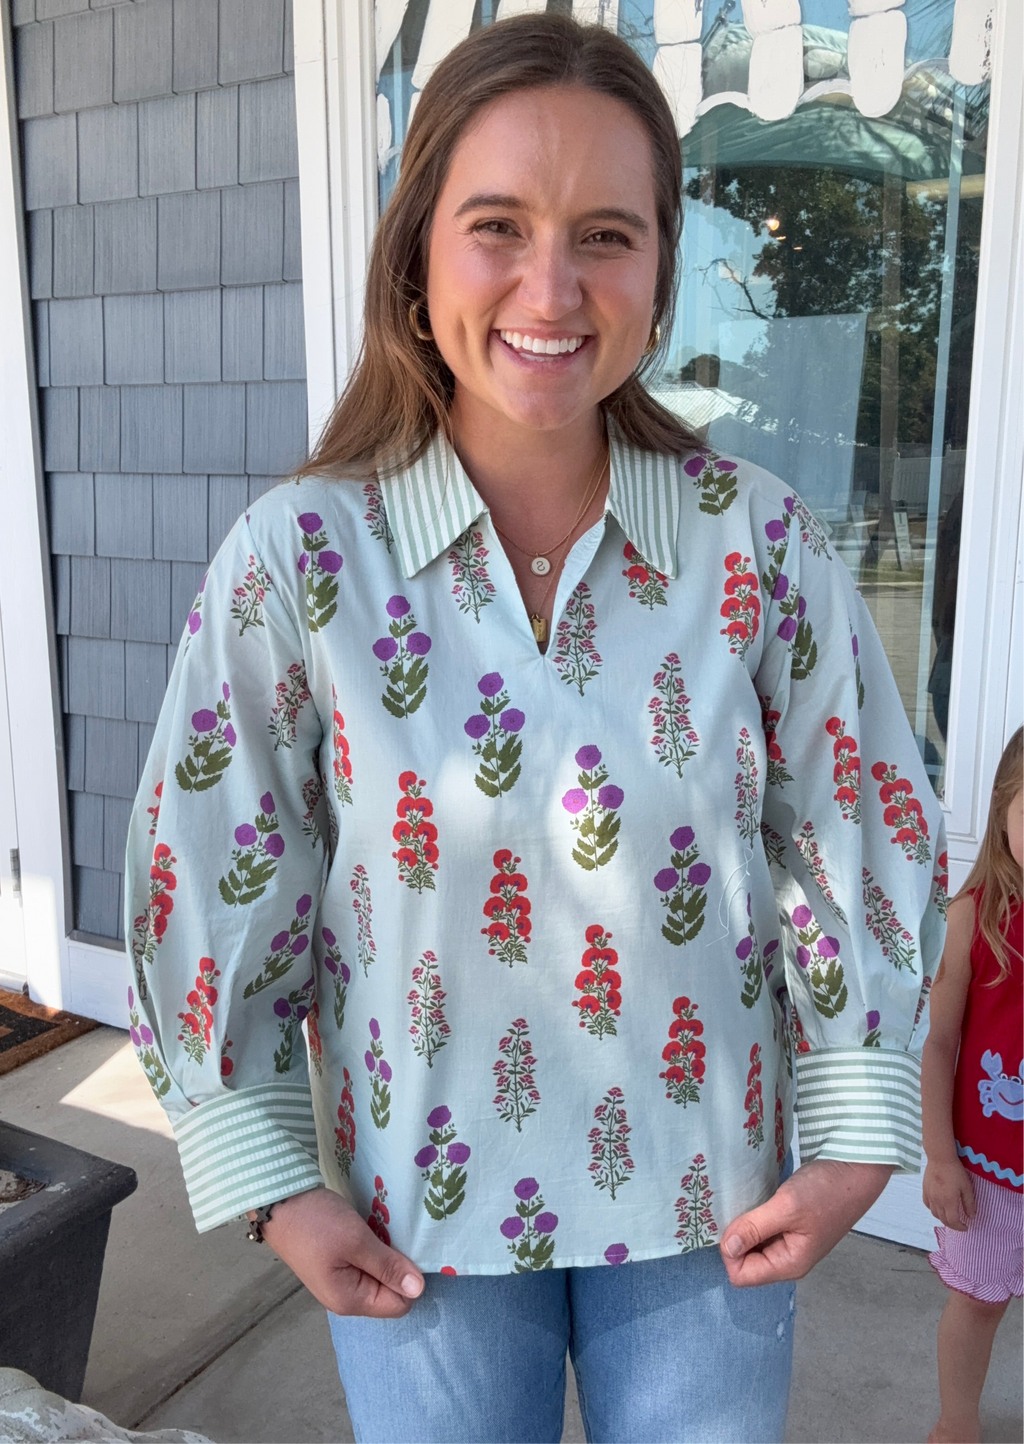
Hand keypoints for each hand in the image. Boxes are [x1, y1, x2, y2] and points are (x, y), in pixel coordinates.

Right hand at [258, 1187, 424, 1316]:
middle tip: (393, 1234)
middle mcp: (345, 1299)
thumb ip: (387, 1266)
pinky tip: (370, 1228)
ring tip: (381, 1228)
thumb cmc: (317, 1222)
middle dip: (396, 1265)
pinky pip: (365, 1263)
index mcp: (350, 1301)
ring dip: (384, 1253)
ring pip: (378, 1274)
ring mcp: (339, 1281)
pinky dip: (371, 1247)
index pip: (399, 1304)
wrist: (278, 1201)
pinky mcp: (335, 1264)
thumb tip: (418, 1290)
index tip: (408, 1249)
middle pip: (389, 1290)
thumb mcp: (356, 1241)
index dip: (409, 1278)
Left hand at [719, 1160, 892, 1286]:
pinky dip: (754, 1219)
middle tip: (734, 1209)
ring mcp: (790, 1244)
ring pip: (752, 1246)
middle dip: (735, 1240)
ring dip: (744, 1228)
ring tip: (742, 1204)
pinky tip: (754, 1202)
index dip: (729, 1251)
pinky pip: (762, 1232)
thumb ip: (754, 1228)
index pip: (741, 1275)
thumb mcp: (786, 1207)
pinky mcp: (791, 1228)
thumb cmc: (825, 1191)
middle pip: (745, 1263)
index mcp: (789, 1265)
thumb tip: (726, 1248)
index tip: (731, 1221)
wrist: (856, 1171)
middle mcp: (788, 1260)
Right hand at [923, 1156, 975, 1230]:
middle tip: (959, 1223)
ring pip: (934, 1213)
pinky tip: (938, 1206)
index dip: (960, 1227)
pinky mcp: (925, 1190)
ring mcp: (930, 1196)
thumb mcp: (967, 1187)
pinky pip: (928, 1204)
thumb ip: (969, 1203)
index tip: (966, 1226)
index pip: (953, 1221)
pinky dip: (933, 1209)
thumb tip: (971, 1216)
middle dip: (952, 1225)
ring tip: (950, 1216)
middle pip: (943, 1220)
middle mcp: (937, 1201)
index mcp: (949, 1202)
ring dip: (943, 1218)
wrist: (940, 1157)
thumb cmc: (956, 1171)